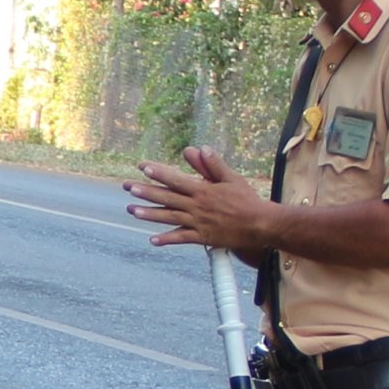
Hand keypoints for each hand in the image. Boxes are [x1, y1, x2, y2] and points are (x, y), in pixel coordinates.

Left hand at [126, 147, 273, 255]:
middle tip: (128, 187)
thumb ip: (213, 165)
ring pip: (169, 217)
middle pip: (167, 197)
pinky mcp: (202, 237)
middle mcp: (197, 206)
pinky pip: (182, 238)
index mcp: (203, 190)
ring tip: (131, 211)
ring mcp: (198, 223)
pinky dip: (167, 239)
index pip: (176, 179)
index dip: (159, 173)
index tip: (143, 167)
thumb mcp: (232, 179)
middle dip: (146, 191)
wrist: (260, 225)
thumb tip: (200, 148)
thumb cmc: (247, 200)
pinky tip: (153, 240)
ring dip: (149, 214)